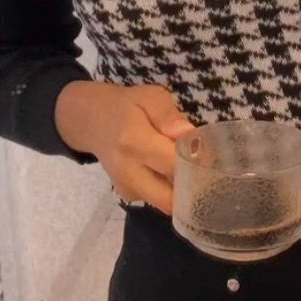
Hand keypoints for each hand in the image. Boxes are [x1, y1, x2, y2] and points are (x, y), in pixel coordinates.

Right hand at [55, 81, 195, 214]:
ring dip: (181, 190)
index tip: (207, 152)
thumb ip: (169, 115)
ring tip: (185, 166)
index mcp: (134, 142)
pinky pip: (157, 200)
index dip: (196, 162)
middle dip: (191, 187)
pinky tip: (169, 170)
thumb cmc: (127, 107)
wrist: (93, 122)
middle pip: (170, 198)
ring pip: (165, 203)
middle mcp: (127, 171)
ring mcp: (126, 187)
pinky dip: (169, 189)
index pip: (174, 164)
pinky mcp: (128, 195)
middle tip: (202, 168)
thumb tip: (188, 134)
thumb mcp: (150, 97)